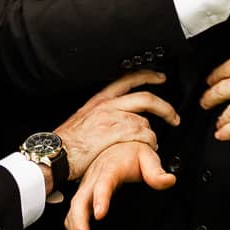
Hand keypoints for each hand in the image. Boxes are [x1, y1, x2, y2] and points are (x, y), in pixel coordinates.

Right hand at [54, 70, 179, 181]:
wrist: (55, 153)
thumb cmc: (66, 142)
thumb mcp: (82, 119)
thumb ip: (99, 115)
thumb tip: (110, 119)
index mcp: (99, 100)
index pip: (127, 79)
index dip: (147, 76)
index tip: (160, 78)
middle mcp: (107, 105)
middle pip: (145, 98)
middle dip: (165, 108)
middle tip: (174, 117)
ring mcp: (112, 118)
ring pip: (144, 121)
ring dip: (152, 135)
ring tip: (152, 144)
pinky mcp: (115, 133)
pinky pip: (142, 134)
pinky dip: (150, 142)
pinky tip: (149, 149)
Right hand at [64, 140, 176, 229]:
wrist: (119, 145)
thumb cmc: (132, 153)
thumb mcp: (148, 158)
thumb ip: (157, 172)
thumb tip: (169, 181)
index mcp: (110, 169)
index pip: (103, 183)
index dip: (100, 198)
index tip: (99, 214)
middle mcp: (93, 179)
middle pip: (79, 200)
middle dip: (80, 222)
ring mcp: (86, 188)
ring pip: (74, 210)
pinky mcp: (84, 195)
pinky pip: (74, 213)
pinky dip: (75, 229)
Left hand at [201, 53, 229, 140]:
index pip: (226, 68)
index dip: (214, 76)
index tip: (210, 81)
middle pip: (222, 89)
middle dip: (209, 97)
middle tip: (205, 102)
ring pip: (229, 110)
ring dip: (220, 118)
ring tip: (218, 123)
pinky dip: (227, 131)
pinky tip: (223, 134)